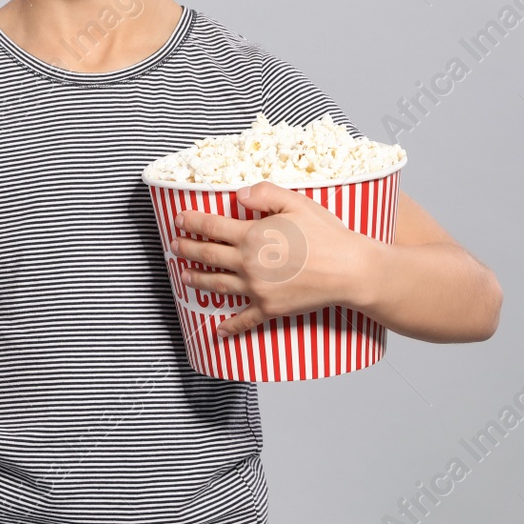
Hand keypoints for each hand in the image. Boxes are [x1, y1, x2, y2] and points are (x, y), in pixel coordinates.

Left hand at [169, 181, 380, 338]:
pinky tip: (218, 330)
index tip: (179, 219)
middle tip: (174, 246)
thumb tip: (237, 195)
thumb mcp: (296, 202)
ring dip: (197, 281)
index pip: (212, 227)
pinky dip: (229, 326)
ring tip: (184, 277)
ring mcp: (256, 289)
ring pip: (217, 285)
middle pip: (207, 255)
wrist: (349, 270)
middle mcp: (247, 263)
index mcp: (251, 236)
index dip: (192, 222)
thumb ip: (263, 194)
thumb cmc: (325, 234)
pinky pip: (244, 320)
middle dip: (186, 249)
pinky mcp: (269, 309)